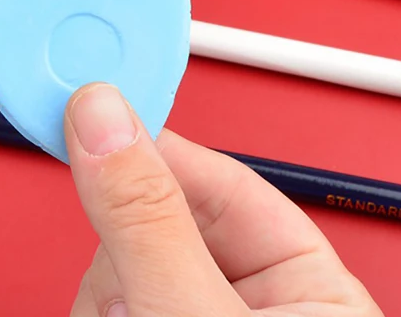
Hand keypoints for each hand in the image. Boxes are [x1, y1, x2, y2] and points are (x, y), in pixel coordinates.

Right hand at [65, 84, 381, 315]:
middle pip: (155, 219)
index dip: (152, 144)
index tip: (93, 105)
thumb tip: (103, 116)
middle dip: (121, 251)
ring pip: (117, 261)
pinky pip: (102, 296)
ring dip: (103, 295)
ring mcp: (190, 313)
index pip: (222, 180)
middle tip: (119, 285)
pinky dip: (94, 310)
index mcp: (308, 288)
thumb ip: (147, 218)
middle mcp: (248, 302)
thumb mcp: (191, 315)